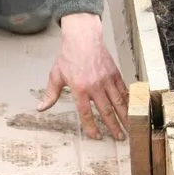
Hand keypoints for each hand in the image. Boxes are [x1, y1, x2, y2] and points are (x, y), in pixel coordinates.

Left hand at [37, 13, 127, 139]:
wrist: (82, 37)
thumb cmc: (68, 55)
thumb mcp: (56, 75)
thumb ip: (50, 94)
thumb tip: (41, 107)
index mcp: (79, 89)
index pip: (86, 113)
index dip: (92, 127)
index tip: (97, 136)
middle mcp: (94, 86)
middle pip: (106, 111)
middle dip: (114, 127)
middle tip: (120, 138)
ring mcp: (106, 80)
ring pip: (118, 102)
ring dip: (125, 117)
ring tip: (130, 128)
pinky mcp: (114, 73)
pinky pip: (123, 90)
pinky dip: (128, 101)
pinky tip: (132, 109)